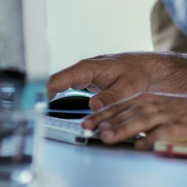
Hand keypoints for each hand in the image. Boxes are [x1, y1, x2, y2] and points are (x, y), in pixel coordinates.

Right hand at [47, 51, 186, 111]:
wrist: (149, 68)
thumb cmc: (139, 74)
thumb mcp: (128, 87)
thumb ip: (110, 97)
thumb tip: (93, 106)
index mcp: (89, 68)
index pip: (58, 80)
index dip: (44, 93)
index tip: (37, 109)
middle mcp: (84, 70)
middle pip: (56, 83)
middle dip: (45, 97)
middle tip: (37, 117)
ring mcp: (85, 74)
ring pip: (63, 85)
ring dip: (53, 98)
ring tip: (44, 117)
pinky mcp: (89, 81)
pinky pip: (71, 88)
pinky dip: (63, 97)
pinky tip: (58, 111)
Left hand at [82, 93, 186, 150]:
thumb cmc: (180, 111)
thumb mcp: (157, 106)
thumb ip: (136, 113)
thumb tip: (112, 125)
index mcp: (147, 98)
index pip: (120, 105)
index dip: (102, 113)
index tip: (86, 122)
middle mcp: (153, 104)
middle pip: (126, 112)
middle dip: (107, 121)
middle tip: (90, 129)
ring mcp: (165, 114)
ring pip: (140, 121)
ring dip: (122, 129)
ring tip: (108, 137)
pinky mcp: (178, 126)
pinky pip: (161, 133)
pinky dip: (150, 139)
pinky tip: (139, 146)